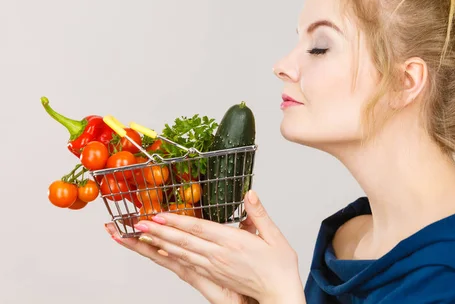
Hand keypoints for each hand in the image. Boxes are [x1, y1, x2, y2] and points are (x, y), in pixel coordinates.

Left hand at [105, 190, 304, 303]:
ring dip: (160, 243)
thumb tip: (250, 195)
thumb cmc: (279, 268)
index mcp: (234, 243)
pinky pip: (187, 265)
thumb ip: (259, 214)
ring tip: (143, 235)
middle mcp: (219, 256)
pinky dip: (171, 257)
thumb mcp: (275, 237)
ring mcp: (214, 267)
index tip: (160, 214)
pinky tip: (162, 252)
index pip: (199, 229)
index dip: (177, 222)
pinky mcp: (214, 275)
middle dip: (159, 231)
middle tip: (140, 222)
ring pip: (182, 253)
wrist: (278, 295)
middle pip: (184, 241)